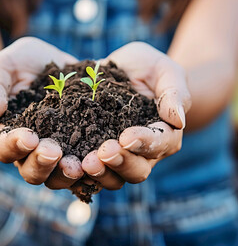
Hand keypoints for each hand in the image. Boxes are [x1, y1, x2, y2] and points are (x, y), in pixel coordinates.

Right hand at [0, 37, 84, 188]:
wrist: (43, 64)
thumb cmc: (16, 65)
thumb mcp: (1, 68)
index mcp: (6, 133)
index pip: (5, 148)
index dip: (15, 146)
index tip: (29, 137)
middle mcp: (29, 149)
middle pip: (31, 170)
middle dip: (42, 164)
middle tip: (55, 152)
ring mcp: (55, 148)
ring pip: (58, 174)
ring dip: (68, 172)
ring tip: (82, 164)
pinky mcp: (77, 143)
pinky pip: (83, 161)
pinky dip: (91, 165)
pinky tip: (102, 157)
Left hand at [82, 42, 190, 189]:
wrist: (122, 70)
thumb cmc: (148, 68)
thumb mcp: (165, 71)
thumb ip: (174, 93)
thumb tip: (178, 120)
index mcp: (164, 134)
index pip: (160, 145)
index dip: (145, 143)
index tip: (127, 136)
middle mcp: (142, 151)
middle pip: (136, 170)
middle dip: (120, 163)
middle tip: (102, 153)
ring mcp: (118, 155)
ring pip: (112, 177)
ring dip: (99, 173)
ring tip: (83, 163)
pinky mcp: (94, 150)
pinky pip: (88, 169)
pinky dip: (78, 171)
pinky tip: (66, 162)